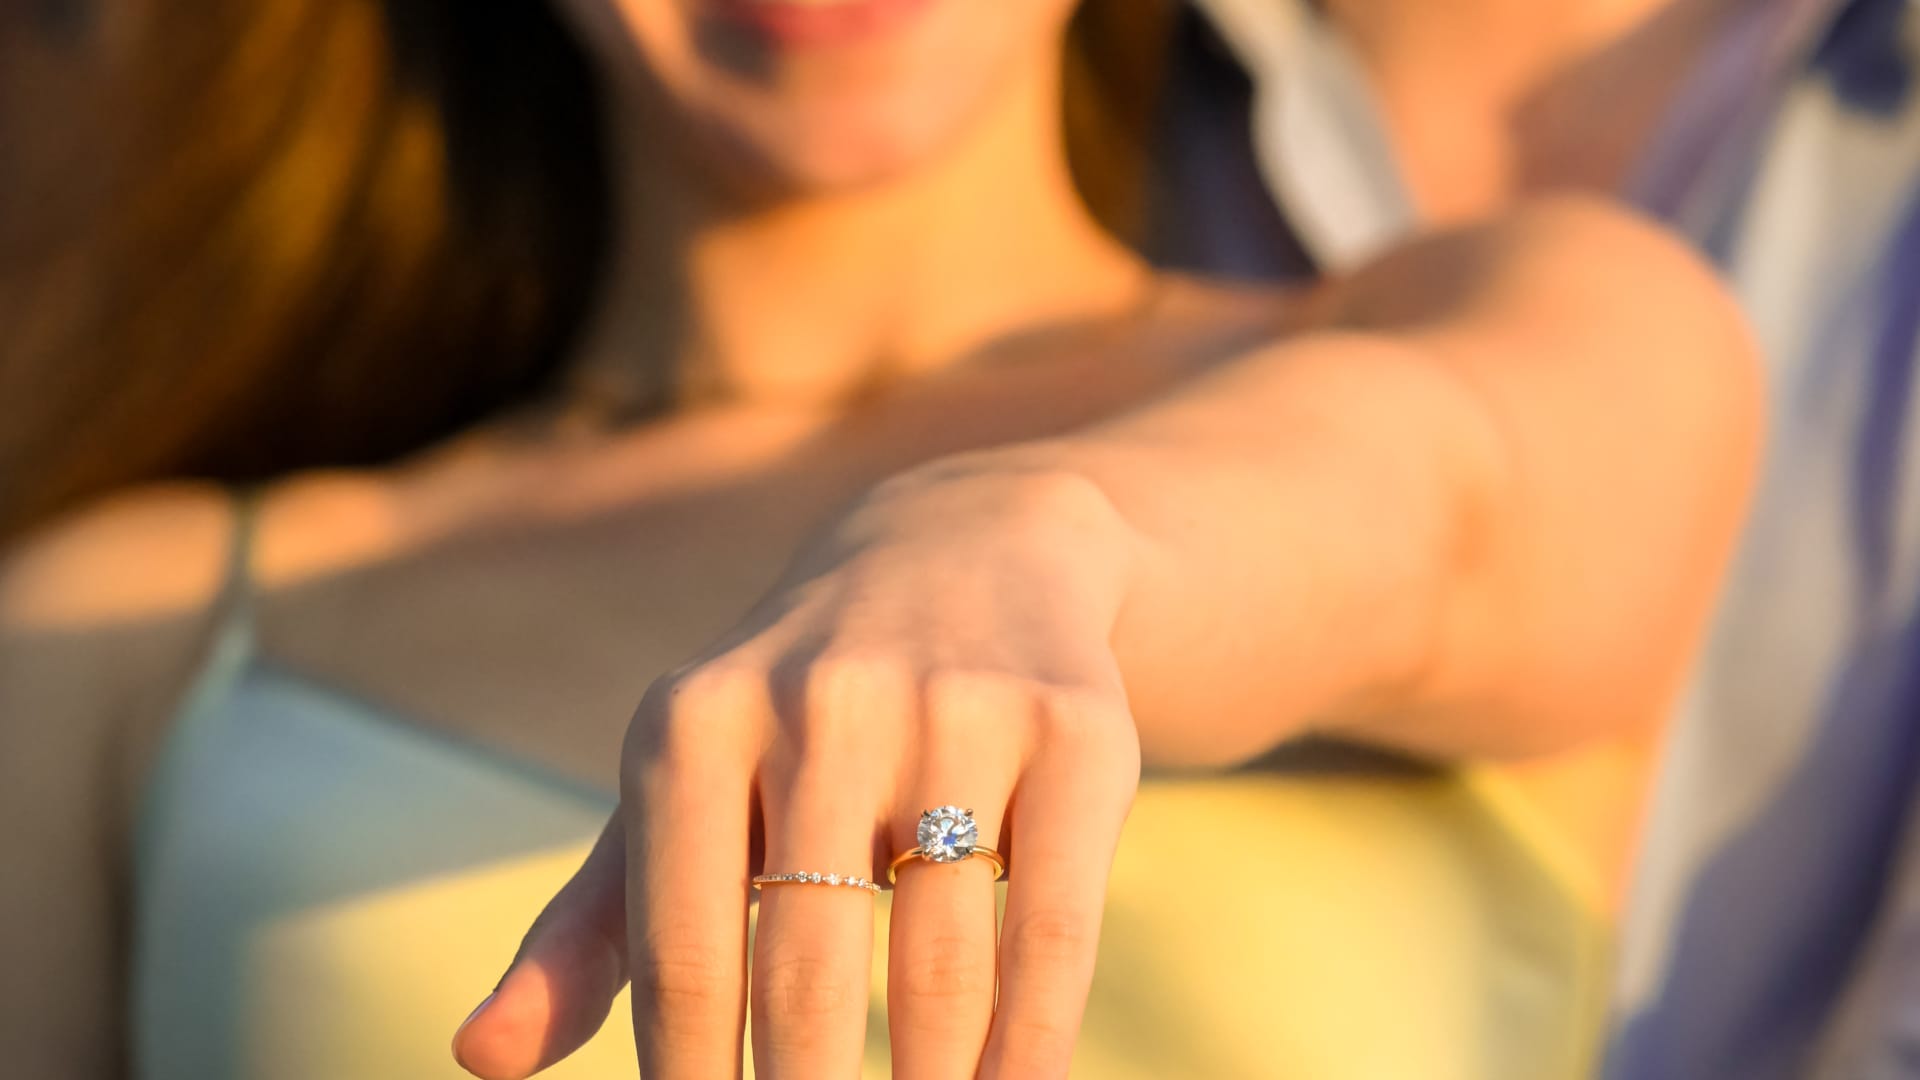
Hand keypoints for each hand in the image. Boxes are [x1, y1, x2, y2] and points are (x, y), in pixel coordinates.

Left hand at [453, 459, 1143, 1078]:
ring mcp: (956, 706)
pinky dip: (1032, 1041)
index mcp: (692, 722)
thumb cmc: (795, 709)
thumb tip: (478, 1060)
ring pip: (940, 959)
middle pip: (806, 969)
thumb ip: (588, 925)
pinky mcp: (1075, 726)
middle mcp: (821, 700)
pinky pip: (1053, 923)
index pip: (682, 958)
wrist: (973, 549)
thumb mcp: (681, 784)